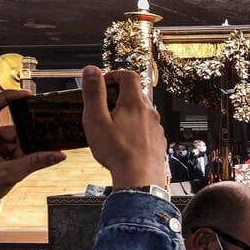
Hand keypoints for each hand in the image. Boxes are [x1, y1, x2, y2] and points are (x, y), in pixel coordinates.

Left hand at [0, 90, 65, 234]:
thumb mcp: (9, 174)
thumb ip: (36, 162)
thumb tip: (58, 155)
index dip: (11, 97)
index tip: (28, 96)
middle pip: (11, 129)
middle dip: (25, 141)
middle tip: (39, 149)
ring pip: (13, 141)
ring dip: (23, 152)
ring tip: (28, 163)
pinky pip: (11, 150)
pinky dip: (20, 157)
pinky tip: (24, 165)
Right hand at [81, 67, 166, 188]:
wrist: (140, 178)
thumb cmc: (117, 152)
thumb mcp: (96, 120)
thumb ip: (94, 93)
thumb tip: (92, 70)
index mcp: (135, 103)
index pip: (129, 75)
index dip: (113, 75)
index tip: (102, 85)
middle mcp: (150, 112)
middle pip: (136, 93)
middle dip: (118, 94)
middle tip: (102, 107)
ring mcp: (156, 127)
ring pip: (141, 111)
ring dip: (126, 112)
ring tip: (111, 126)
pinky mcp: (157, 140)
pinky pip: (146, 127)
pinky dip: (134, 127)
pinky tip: (123, 141)